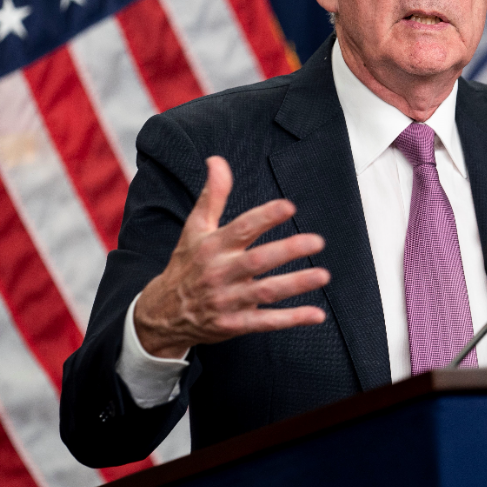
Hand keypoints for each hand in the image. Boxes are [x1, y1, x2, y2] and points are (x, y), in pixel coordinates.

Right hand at [133, 156, 329, 358]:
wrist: (163, 313)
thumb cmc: (187, 264)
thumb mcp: (195, 228)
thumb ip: (213, 195)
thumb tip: (217, 161)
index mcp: (213, 247)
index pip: (241, 228)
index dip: (265, 217)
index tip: (289, 206)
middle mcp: (220, 273)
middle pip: (257, 261)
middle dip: (288, 250)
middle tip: (317, 241)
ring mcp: (227, 301)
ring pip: (266, 292)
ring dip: (296, 284)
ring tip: (323, 275)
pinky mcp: (234, 325)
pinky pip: (265, 322)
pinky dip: (292, 319)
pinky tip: (316, 314)